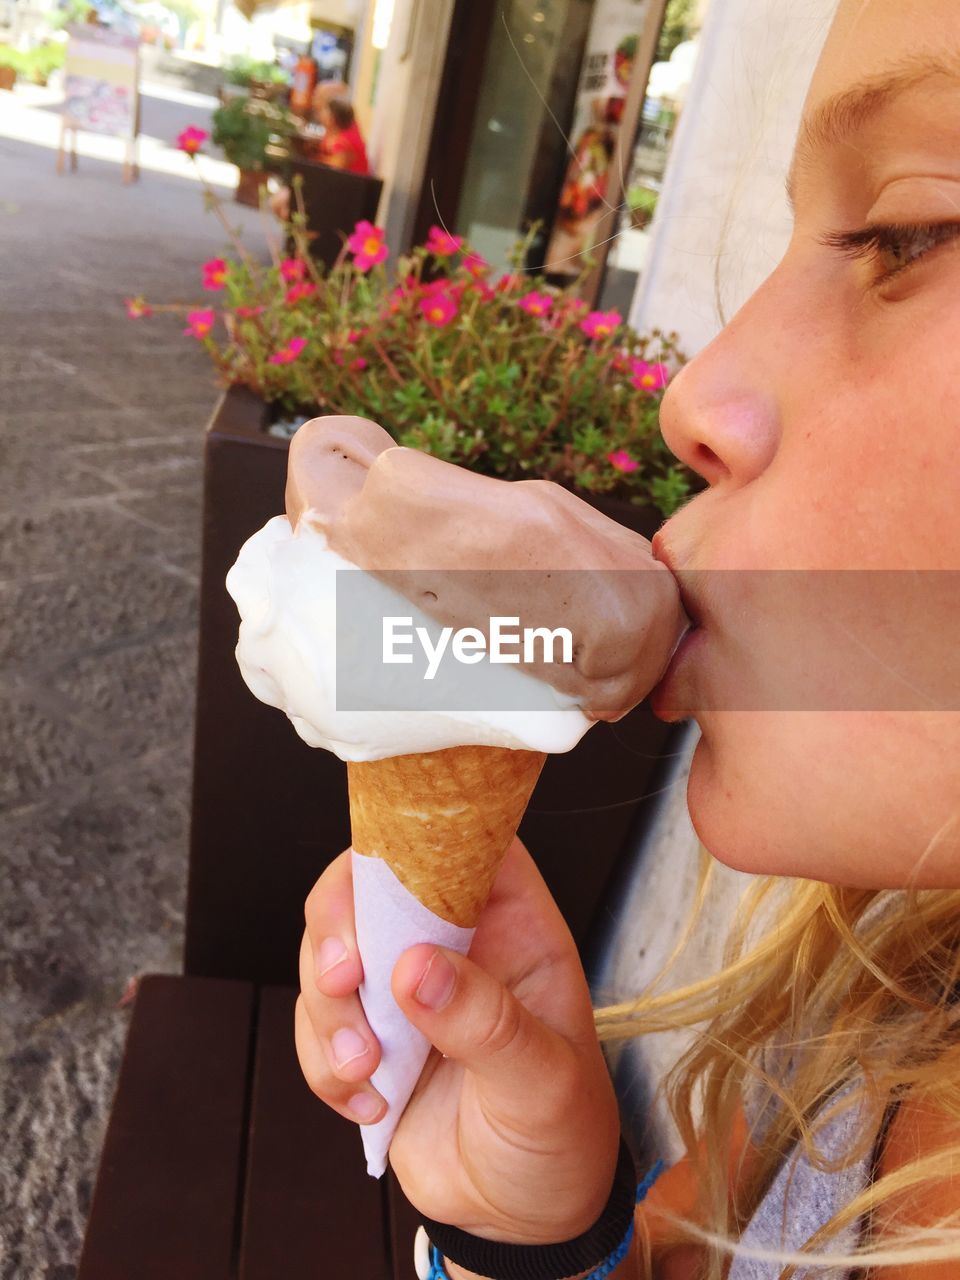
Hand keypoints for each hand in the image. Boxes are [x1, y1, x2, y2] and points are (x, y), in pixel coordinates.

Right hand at [296, 838, 620, 1245]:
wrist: (522, 1215)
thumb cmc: (560, 1134)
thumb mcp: (542, 1082)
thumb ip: (487, 1023)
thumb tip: (418, 969)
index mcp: (513, 924)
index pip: (462, 841)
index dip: (414, 836)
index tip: (377, 875)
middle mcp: (453, 941)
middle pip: (370, 884)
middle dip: (340, 928)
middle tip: (344, 980)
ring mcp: (404, 986)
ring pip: (331, 953)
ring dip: (328, 1010)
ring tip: (367, 1072)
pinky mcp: (368, 1034)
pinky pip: (316, 1022)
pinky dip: (323, 1061)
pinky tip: (368, 1104)